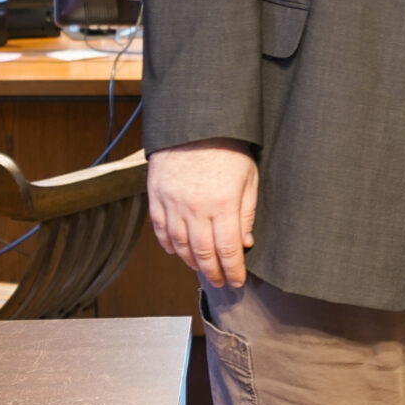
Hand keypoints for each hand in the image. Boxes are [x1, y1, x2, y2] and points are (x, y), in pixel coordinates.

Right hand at [147, 142, 258, 288]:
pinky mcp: (156, 196)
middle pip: (203, 253)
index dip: (233, 270)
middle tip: (220, 282)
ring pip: (180, 245)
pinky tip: (177, 252)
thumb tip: (245, 243)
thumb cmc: (227, 147)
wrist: (194, 122)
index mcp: (223, 204)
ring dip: (191, 262)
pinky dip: (168, 244)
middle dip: (213, 273)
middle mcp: (196, 209)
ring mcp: (173, 203)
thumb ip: (247, 212)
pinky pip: (160, 229)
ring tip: (201, 270)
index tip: (237, 281)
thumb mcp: (248, 177)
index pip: (228, 250)